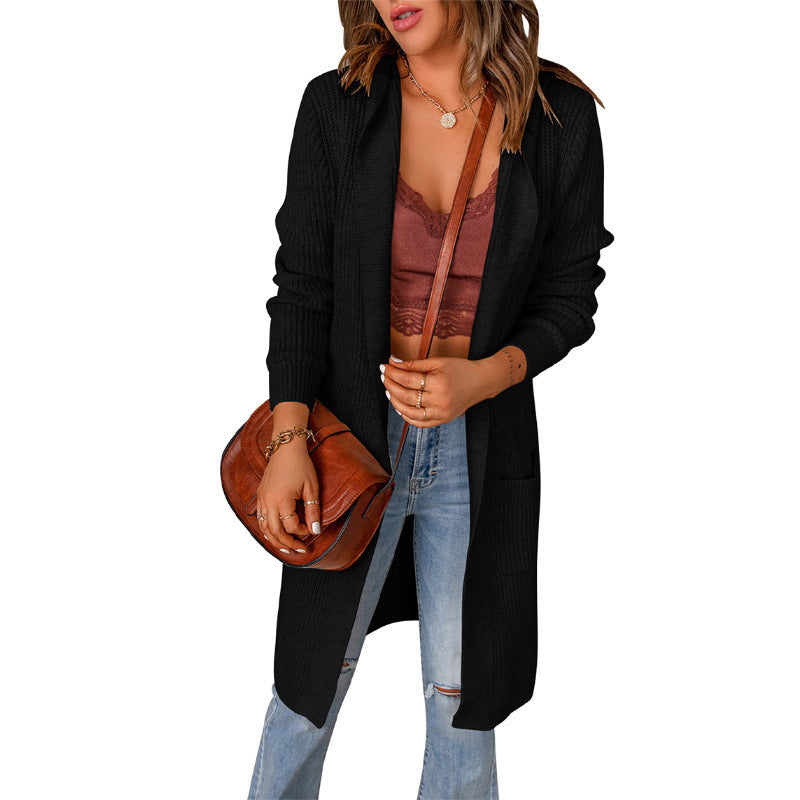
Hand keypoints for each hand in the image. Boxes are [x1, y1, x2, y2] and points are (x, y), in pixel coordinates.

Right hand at [255, 438, 321, 553]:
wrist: (285, 447)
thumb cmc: (300, 464)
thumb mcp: (311, 488)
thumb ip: (313, 511)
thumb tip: (315, 530)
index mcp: (281, 500)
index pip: (291, 526)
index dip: (303, 531)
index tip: (312, 530)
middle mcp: (268, 501)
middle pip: (275, 532)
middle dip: (288, 544)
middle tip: (300, 550)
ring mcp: (262, 499)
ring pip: (264, 528)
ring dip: (275, 540)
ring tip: (287, 549)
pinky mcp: (260, 496)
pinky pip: (261, 519)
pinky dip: (267, 530)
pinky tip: (275, 535)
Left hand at [380, 355, 486, 427]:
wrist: (481, 382)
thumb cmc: (460, 369)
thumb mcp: (438, 362)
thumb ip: (414, 364)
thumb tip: (392, 362)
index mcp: (439, 383)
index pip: (408, 379)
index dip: (393, 373)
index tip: (383, 367)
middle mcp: (440, 401)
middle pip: (406, 396)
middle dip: (391, 386)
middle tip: (384, 377)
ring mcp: (441, 413)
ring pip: (410, 413)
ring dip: (395, 402)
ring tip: (389, 391)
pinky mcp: (443, 420)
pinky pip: (420, 422)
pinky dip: (407, 416)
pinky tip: (400, 407)